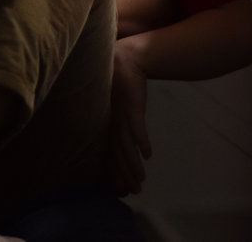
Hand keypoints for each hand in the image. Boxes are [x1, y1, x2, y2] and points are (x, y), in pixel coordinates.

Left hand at [105, 40, 151, 195]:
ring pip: (126, 144)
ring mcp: (120, 114)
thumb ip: (120, 128)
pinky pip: (136, 125)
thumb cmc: (116, 83)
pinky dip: (141, 139)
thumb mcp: (115, 108)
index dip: (113, 172)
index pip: (108, 152)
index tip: (118, 191)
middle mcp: (110, 122)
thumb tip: (129, 148)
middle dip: (123, 174)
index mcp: (104, 123)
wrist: (123, 58)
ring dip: (132, 163)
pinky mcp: (131, 104)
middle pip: (117, 153)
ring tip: (139, 180)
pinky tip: (146, 153)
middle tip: (131, 192)